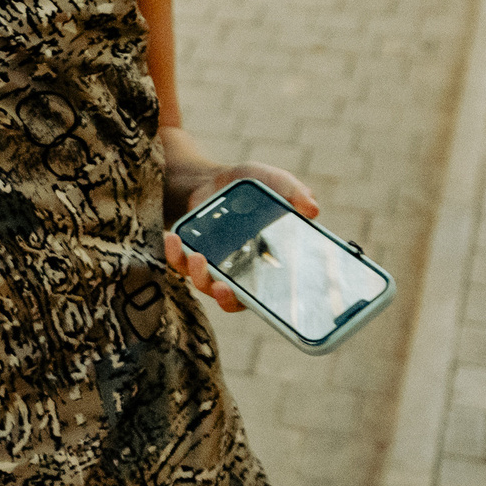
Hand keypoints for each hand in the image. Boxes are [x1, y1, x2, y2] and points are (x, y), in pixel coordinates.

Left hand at [163, 142, 318, 314]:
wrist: (216, 179)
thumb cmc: (253, 187)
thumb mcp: (276, 182)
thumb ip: (294, 192)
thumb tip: (313, 210)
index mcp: (266, 264)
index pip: (266, 295)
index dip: (261, 305)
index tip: (257, 297)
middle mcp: (238, 272)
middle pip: (231, 298)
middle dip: (224, 296)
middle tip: (220, 285)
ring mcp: (212, 265)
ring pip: (203, 284)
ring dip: (198, 275)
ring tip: (196, 255)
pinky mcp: (188, 255)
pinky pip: (179, 263)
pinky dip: (174, 255)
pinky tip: (173, 237)